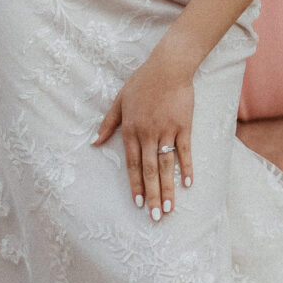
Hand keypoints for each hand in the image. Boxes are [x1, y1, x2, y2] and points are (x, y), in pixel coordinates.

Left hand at [93, 46, 195, 220]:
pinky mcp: (184, 125)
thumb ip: (108, 123)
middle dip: (151, 195)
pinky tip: (188, 183)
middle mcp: (148, 134)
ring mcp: (167, 130)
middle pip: (150, 170)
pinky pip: (185, 150)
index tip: (137, 203)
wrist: (168, 66)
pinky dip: (186, 167)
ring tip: (169, 208)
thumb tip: (94, 142)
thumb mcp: (119, 101)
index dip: (135, 185)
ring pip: (166, 165)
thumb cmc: (142, 82)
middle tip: (155, 216)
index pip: (132, 164)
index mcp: (131, 130)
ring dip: (168, 188)